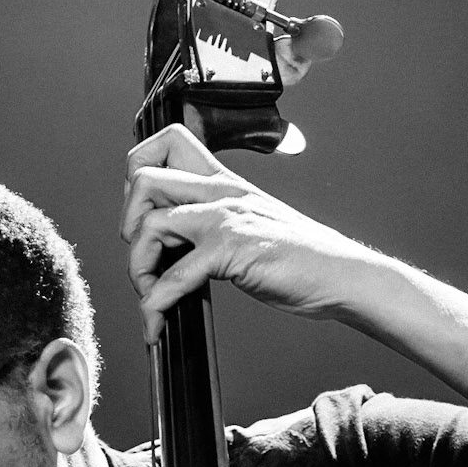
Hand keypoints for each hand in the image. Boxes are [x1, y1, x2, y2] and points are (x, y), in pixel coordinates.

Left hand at [121, 122, 364, 345]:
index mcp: (223, 180)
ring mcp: (224, 218)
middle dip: (127, 224)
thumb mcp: (250, 222)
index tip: (142, 213)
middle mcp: (220, 190)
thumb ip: (213, 221)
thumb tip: (174, 242)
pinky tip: (157, 323)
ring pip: (149, 225)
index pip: (165, 142)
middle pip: (143, 178)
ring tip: (150, 296)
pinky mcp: (230, 251)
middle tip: (143, 258)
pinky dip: (155, 305)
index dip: (137, 173)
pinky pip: (174, 277)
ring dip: (137, 269)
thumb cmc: (299, 257)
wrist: (340, 274)